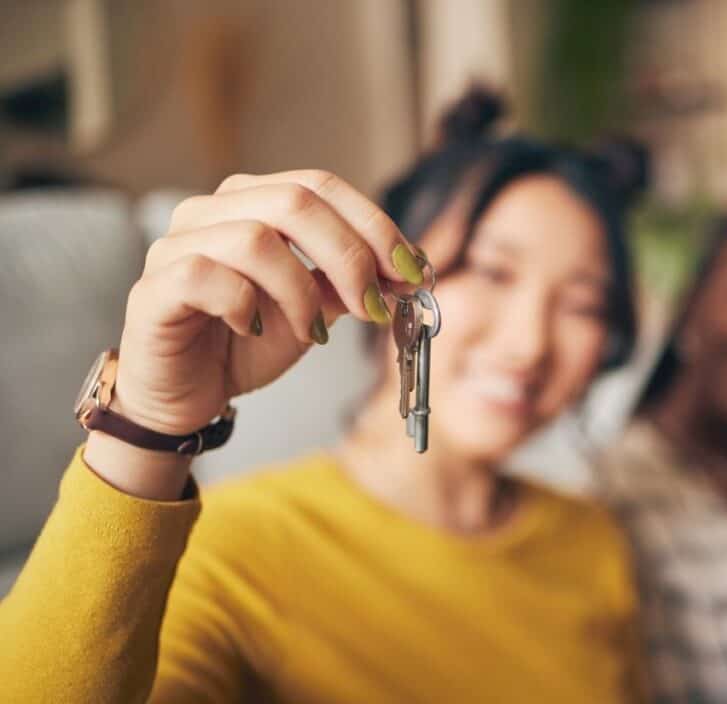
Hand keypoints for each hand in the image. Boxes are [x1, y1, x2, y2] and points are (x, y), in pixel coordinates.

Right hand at [83, 170, 421, 496]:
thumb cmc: (247, 344)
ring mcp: (176, 244)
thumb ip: (350, 283)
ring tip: (311, 331)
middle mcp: (212, 210)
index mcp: (253, 201)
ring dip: (300, 291)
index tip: (412, 271)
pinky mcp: (153, 287)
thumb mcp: (315, 310)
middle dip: (350, 256)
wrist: (190, 395)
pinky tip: (251, 329)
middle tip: (374, 306)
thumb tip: (407, 270)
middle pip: (295, 202)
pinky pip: (207, 276)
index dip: (374, 226)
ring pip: (255, 239)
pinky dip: (245, 305)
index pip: (321, 186)